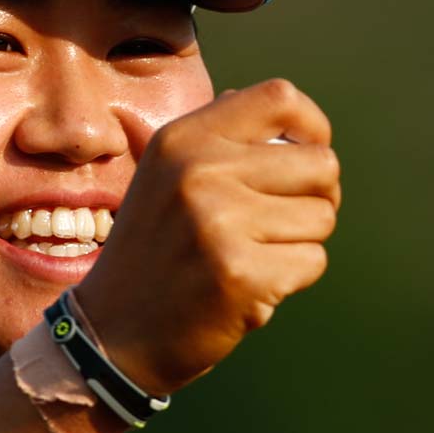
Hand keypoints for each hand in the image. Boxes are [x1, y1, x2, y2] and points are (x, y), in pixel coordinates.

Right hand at [76, 79, 339, 394]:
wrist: (111, 334)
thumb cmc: (155, 253)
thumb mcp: (166, 177)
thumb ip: (221, 141)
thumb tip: (290, 113)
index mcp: (182, 139)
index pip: (281, 98)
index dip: (314, 127)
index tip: (306, 159)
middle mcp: (198, 172)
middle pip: (320, 163)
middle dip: (318, 196)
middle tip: (285, 222)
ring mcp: (219, 222)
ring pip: (323, 216)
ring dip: (302, 242)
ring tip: (255, 256)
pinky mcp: (240, 274)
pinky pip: (312, 262)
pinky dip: (293, 279)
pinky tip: (251, 287)